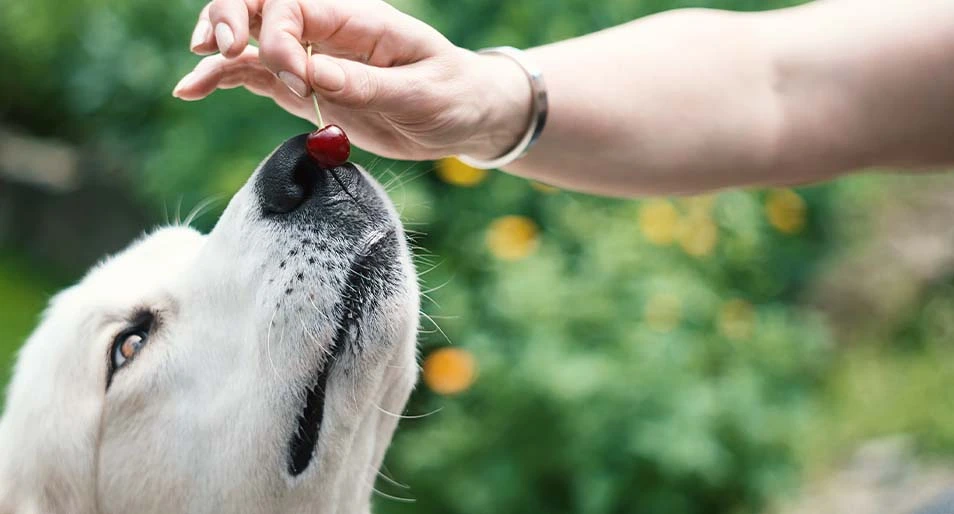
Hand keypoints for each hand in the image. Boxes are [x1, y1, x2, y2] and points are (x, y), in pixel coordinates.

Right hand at [172, 0, 530, 160]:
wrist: (465, 116)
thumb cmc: (453, 95)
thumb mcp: (421, 93)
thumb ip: (366, 85)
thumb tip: (312, 77)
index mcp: (359, 19)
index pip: (296, 8)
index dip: (282, 39)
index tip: (300, 81)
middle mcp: (328, 32)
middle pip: (262, 7)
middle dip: (231, 20)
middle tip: (222, 49)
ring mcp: (314, 60)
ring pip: (251, 41)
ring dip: (218, 52)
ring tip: (194, 76)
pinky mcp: (308, 89)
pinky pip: (258, 78)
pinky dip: (225, 80)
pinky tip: (194, 89)